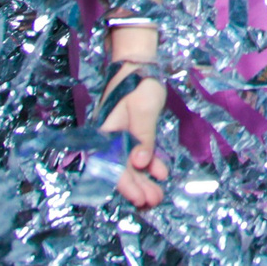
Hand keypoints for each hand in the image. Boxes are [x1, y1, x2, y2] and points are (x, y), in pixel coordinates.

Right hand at [96, 60, 171, 208]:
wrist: (138, 64)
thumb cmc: (138, 84)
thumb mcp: (143, 110)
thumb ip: (142, 138)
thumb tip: (140, 164)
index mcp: (105, 134)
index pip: (112, 166)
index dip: (125, 185)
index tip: (139, 198)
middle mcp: (109, 139)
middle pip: (121, 170)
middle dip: (137, 188)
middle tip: (153, 202)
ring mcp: (119, 137)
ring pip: (130, 166)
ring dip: (144, 180)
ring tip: (158, 195)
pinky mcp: (131, 134)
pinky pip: (139, 154)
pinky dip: (150, 164)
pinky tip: (161, 172)